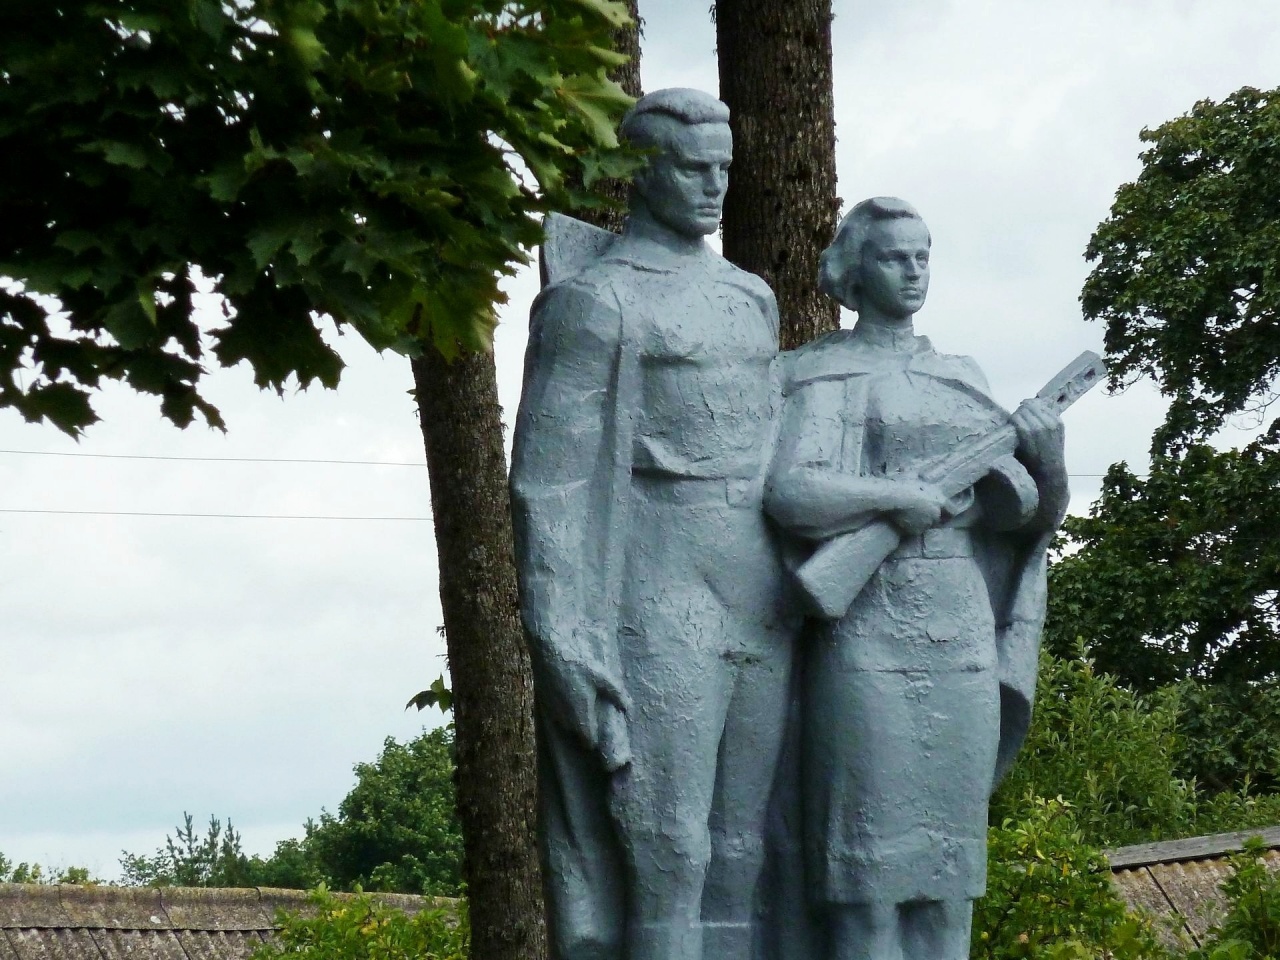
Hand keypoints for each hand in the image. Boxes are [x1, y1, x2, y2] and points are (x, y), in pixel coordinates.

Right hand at [540, 655, 631, 769]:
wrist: (551, 655)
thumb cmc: (579, 667)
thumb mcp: (603, 678)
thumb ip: (617, 695)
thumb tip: (629, 709)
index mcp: (582, 716)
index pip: (588, 741)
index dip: (596, 741)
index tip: (602, 735)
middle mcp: (567, 719)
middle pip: (578, 734)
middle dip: (586, 730)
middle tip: (595, 718)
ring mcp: (554, 712)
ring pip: (567, 725)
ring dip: (574, 721)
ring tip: (582, 707)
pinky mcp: (546, 704)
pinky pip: (557, 715)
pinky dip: (564, 712)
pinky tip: (569, 698)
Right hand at [888, 482, 948, 534]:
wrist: (892, 498)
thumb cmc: (904, 485)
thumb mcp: (912, 476)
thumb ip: (917, 476)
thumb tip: (914, 472)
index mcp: (940, 501)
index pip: (952, 510)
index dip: (948, 511)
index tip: (944, 512)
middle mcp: (936, 514)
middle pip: (938, 518)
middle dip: (932, 516)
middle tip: (922, 511)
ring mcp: (926, 524)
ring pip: (926, 524)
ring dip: (921, 521)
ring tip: (910, 515)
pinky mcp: (915, 531)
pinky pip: (915, 530)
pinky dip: (911, 527)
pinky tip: (903, 520)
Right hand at [1011, 397, 1065, 475]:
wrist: (1051, 469)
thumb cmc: (1030, 462)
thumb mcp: (1016, 449)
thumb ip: (1013, 433)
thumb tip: (1010, 421)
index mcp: (1027, 433)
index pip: (1016, 415)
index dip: (1012, 418)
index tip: (1011, 423)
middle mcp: (1040, 426)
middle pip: (1026, 408)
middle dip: (1020, 412)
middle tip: (1019, 418)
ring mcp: (1052, 423)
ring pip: (1037, 406)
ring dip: (1030, 409)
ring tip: (1028, 415)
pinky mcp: (1060, 422)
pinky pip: (1047, 409)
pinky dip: (1041, 410)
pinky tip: (1038, 415)